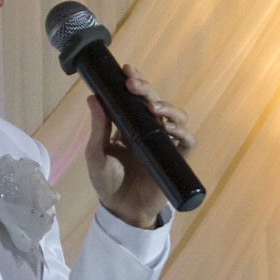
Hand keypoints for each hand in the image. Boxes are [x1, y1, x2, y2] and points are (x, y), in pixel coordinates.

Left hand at [84, 65, 195, 228]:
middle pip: (155, 102)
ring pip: (176, 117)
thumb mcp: (97, 154)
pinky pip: (186, 141)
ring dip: (167, 107)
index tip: (127, 70)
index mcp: (130, 125)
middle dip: (146, 89)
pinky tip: (170, 128)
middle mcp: (150, 130)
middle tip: (133, 84)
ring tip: (152, 107)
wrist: (120, 210)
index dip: (136, 81)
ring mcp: (165, 143)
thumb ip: (97, 128)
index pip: (136, 98)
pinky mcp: (176, 159)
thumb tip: (92, 98)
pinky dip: (182, 132)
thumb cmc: (107, 182)